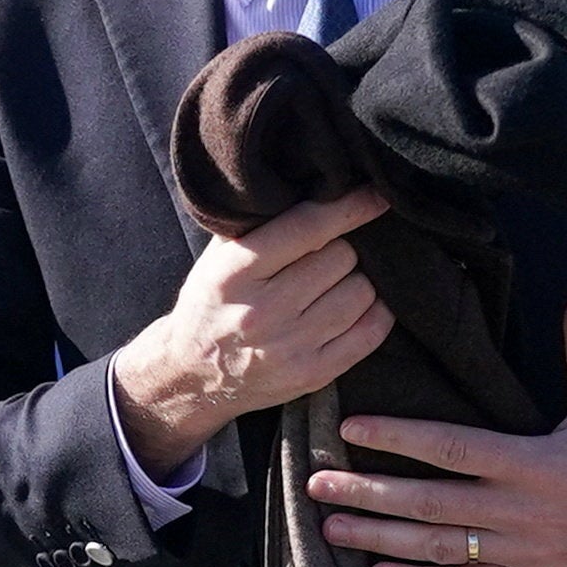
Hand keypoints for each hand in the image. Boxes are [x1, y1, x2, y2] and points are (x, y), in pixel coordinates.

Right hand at [110, 188, 393, 479]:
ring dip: (356, 281)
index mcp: (233, 273)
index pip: (307, 228)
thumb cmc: (210, 304)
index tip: (375, 194)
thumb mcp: (216, 258)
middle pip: (340, 258)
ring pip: (360, 293)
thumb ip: (258, 225)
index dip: (349, 206)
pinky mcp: (312, 375)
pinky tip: (357, 307)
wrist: (191, 377)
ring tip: (335, 283)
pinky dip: (374, 312)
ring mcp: (289, 348)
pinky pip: (371, 332)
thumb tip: (317, 189)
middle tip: (326, 255)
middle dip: (340, 250)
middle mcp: (261, 312)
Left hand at [307, 279, 566, 566]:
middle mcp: (522, 512)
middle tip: (317, 483)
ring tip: (332, 527)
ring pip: (440, 550)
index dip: (401, 437)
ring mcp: (523, 551)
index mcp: (535, 463)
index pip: (454, 448)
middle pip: (431, 504)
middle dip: (370, 493)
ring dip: (382, 539)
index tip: (352, 427)